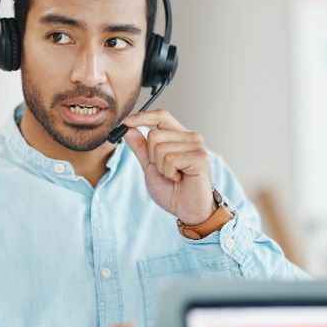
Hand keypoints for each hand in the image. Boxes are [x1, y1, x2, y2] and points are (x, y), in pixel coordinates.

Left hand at [122, 109, 216, 224]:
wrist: (188, 210)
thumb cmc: (173, 190)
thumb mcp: (151, 166)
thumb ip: (141, 147)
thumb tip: (128, 128)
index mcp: (180, 136)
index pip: (161, 116)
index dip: (142, 117)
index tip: (126, 123)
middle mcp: (191, 138)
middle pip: (154, 134)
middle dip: (152, 157)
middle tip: (166, 170)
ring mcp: (197, 146)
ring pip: (160, 148)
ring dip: (161, 168)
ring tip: (174, 176)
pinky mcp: (199, 158)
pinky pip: (170, 159)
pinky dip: (169, 173)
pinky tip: (180, 178)